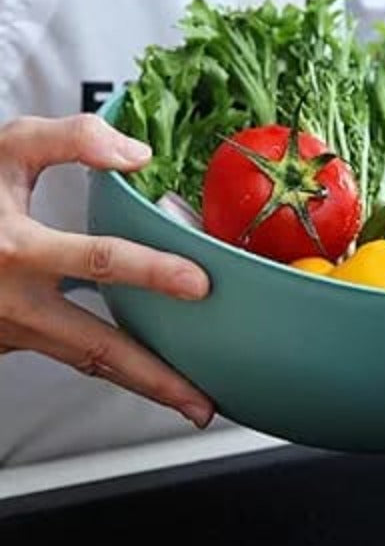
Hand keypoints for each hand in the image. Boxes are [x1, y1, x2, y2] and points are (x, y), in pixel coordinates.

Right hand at [0, 114, 214, 427]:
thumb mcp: (6, 149)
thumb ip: (70, 140)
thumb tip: (139, 155)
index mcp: (17, 248)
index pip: (96, 261)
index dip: (149, 272)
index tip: (199, 284)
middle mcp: (16, 301)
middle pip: (96, 348)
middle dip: (154, 378)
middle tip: (203, 401)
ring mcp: (14, 329)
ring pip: (88, 364)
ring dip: (142, 387)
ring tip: (193, 404)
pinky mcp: (13, 341)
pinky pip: (76, 354)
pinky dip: (117, 366)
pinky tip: (155, 371)